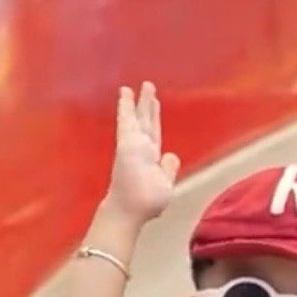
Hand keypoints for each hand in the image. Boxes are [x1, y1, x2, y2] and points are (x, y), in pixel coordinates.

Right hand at [105, 82, 180, 224]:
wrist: (130, 210)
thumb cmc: (146, 203)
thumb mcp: (165, 185)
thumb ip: (168, 169)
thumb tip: (171, 156)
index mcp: (151, 157)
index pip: (154, 133)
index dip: (154, 118)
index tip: (155, 103)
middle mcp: (141, 148)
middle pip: (146, 121)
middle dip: (147, 104)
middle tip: (148, 86)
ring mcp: (132, 144)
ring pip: (137, 117)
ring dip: (138, 101)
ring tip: (140, 85)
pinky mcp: (125, 143)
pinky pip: (126, 121)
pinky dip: (125, 107)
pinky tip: (125, 92)